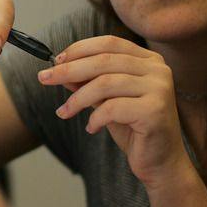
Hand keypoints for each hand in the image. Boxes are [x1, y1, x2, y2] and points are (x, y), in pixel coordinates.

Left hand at [35, 35, 190, 187]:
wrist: (161, 162)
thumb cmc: (134, 129)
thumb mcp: (107, 100)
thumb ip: (89, 83)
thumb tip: (60, 69)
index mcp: (149, 60)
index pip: (109, 43)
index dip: (79, 49)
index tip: (56, 61)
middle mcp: (158, 70)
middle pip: (104, 61)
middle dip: (69, 70)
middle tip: (44, 78)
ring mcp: (159, 88)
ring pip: (105, 83)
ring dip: (77, 98)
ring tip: (63, 112)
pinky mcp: (155, 110)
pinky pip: (112, 108)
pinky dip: (95, 118)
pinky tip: (92, 128)